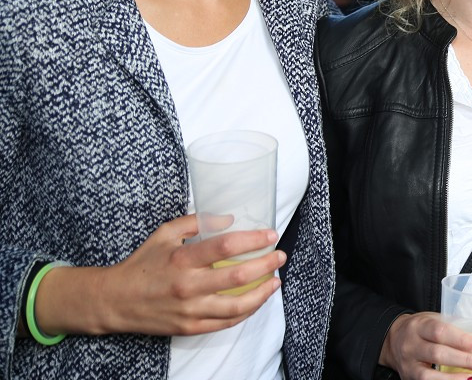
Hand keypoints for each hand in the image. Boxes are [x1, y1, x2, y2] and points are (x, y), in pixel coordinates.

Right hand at [36, 214, 284, 336]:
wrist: (114, 301)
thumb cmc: (142, 263)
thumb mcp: (164, 233)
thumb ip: (196, 222)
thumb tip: (228, 219)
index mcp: (182, 259)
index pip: (226, 246)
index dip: (253, 240)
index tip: (271, 235)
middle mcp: (187, 286)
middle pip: (238, 276)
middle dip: (266, 265)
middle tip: (280, 256)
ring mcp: (189, 310)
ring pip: (237, 305)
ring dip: (262, 293)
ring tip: (275, 281)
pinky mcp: (189, 327)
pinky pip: (226, 322)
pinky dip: (246, 312)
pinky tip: (256, 301)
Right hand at [380, 312, 471, 379]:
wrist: (392, 339)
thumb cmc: (420, 329)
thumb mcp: (432, 319)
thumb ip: (452, 327)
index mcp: (419, 326)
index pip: (440, 331)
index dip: (462, 339)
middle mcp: (411, 345)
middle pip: (438, 354)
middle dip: (464, 360)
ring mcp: (408, 364)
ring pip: (429, 375)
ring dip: (454, 379)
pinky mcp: (408, 378)